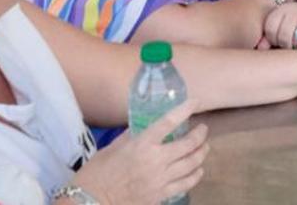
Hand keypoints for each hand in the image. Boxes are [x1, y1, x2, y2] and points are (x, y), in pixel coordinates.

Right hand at [70, 100, 207, 204]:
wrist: (92, 202)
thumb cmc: (98, 172)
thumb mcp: (113, 147)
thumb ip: (132, 135)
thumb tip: (143, 125)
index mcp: (142, 144)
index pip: (169, 122)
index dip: (185, 110)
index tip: (196, 102)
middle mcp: (156, 161)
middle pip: (188, 145)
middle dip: (200, 135)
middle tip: (203, 129)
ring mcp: (161, 180)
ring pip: (191, 165)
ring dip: (201, 154)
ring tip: (204, 147)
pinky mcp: (161, 196)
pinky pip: (185, 184)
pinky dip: (195, 175)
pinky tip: (198, 170)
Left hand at [263, 1, 296, 48]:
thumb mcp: (283, 21)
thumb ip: (270, 34)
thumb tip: (261, 48)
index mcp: (283, 9)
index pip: (271, 30)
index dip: (274, 40)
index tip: (279, 41)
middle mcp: (295, 10)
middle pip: (284, 38)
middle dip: (287, 45)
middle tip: (291, 44)